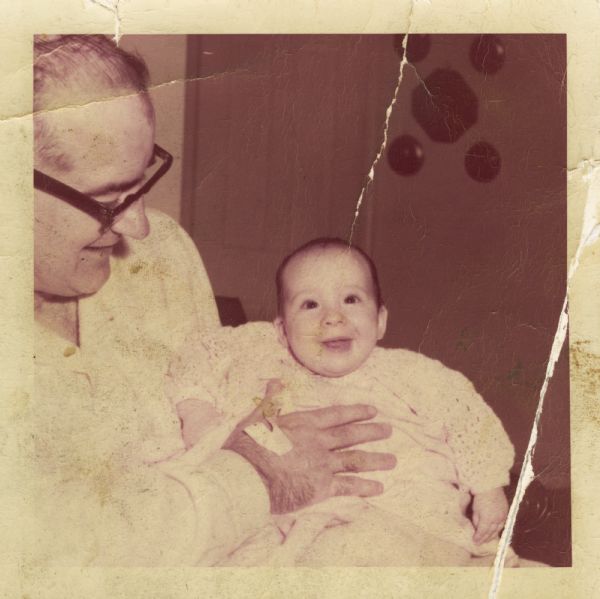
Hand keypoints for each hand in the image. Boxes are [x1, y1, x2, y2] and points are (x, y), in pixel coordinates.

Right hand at [224, 401, 396, 513]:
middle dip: (372, 432)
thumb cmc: (247, 446)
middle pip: (351, 435)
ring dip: (376, 459)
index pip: (336, 415)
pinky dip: (365, 487)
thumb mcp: (258, 417)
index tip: (372, 411)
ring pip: (356, 459)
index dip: (355, 412)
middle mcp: (318, 441)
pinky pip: (348, 486)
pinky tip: (379, 488)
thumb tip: (276, 381)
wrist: (246, 476)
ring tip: (393, 460)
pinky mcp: (321, 487)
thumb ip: (271, 400)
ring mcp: (322, 464)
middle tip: (388, 430)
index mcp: (304, 423)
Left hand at [472, 487, 508, 544]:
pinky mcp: (506, 513)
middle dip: (485, 538)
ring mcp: (502, 516)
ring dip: (492, 535)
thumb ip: (476, 520)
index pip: (483, 532)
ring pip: (498, 530)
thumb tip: (477, 528)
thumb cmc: (480, 496)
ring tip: (487, 539)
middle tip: (480, 542)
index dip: (479, 538)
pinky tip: (495, 531)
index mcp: (487, 519)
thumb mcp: (475, 509)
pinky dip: (498, 529)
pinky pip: (502, 524)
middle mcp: (496, 520)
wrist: (490, 486)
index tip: (475, 542)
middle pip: (491, 533)